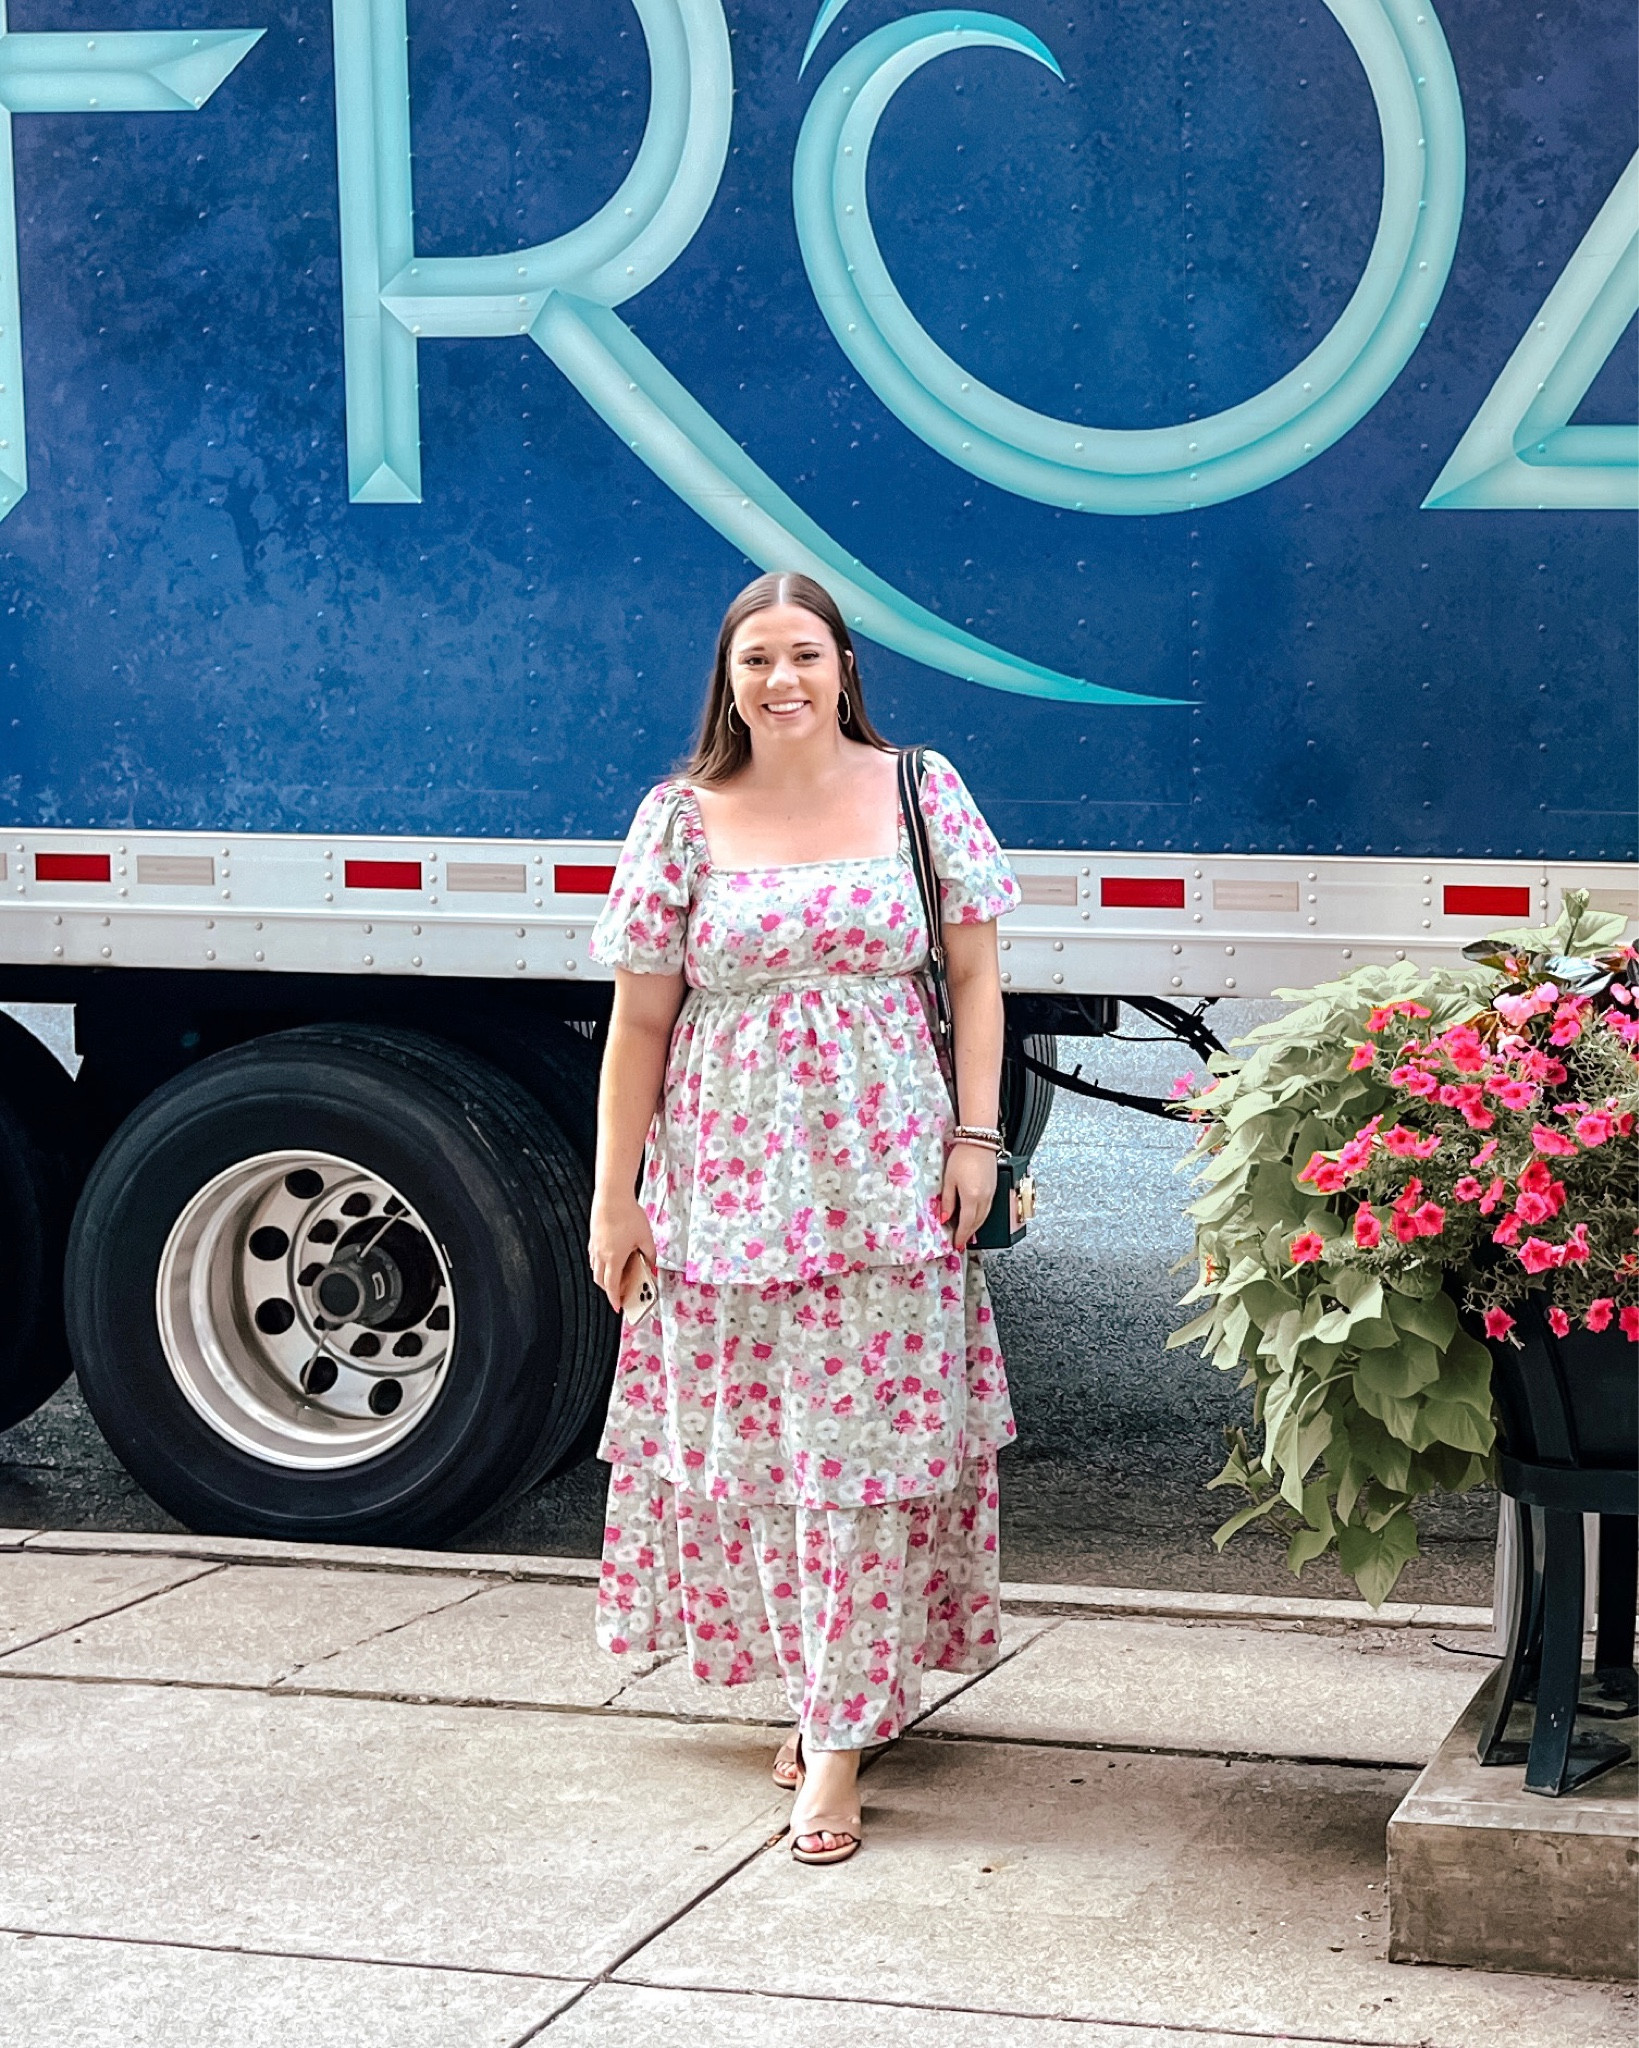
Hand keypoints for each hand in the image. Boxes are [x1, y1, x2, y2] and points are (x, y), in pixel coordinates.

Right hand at [588, 1190, 657, 1312]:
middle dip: (609, 1290)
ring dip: (604, 1277)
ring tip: (617, 1276)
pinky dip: (600, 1264)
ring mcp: (595, 1246)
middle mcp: (601, 1255)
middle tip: (620, 1292)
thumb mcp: (646, 1237)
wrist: (612, 1196)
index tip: (618, 1307)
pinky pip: (594, 1257)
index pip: (612, 1286)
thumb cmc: (628, 1215)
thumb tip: (651, 1263)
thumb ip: (650, 1254)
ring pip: (595, 1269)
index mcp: (614, 1258)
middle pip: (601, 1280)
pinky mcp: (593, 1236)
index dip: (615, 1299)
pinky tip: (610, 1257)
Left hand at [939, 1142, 998, 1250]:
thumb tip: (944, 1218)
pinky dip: (981, 1217)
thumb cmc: (962, 1158)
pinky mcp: (994, 1188)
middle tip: (961, 1242)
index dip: (961, 1235)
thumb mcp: (949, 1180)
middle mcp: (984, 1198)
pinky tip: (976, 1218)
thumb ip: (947, 1201)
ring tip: (967, 1234)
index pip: (966, 1223)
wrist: (979, 1142)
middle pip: (977, 1223)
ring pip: (984, 1217)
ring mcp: (991, 1194)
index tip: (956, 1244)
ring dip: (976, 1227)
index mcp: (971, 1197)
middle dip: (968, 1234)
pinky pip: (988, 1209)